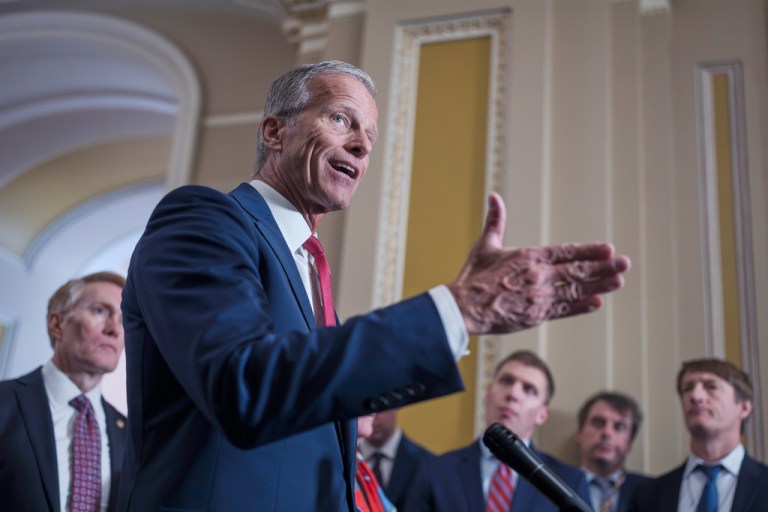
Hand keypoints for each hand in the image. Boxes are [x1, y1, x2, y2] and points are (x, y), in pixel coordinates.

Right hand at [447, 193, 630, 334]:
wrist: (464, 308)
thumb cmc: (473, 277)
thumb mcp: (485, 245)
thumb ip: (495, 221)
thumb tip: (494, 196)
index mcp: (529, 256)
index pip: (566, 251)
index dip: (589, 250)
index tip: (608, 248)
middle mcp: (539, 276)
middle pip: (577, 270)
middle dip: (603, 266)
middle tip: (624, 263)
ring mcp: (540, 296)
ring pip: (576, 290)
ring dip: (599, 285)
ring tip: (619, 281)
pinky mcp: (536, 315)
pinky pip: (565, 310)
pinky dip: (582, 306)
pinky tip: (598, 302)